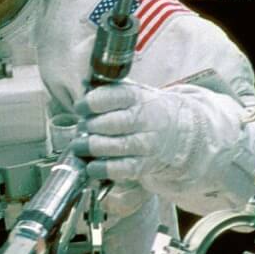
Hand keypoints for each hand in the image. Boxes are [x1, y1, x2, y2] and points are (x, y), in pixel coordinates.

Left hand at [73, 81, 201, 182]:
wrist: (176, 132)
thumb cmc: (143, 110)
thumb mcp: (131, 92)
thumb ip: (107, 90)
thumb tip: (83, 84)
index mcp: (137, 98)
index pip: (115, 97)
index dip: (92, 103)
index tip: (80, 107)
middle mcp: (144, 121)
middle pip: (112, 123)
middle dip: (90, 126)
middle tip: (80, 128)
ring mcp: (145, 144)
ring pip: (116, 147)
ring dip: (92, 147)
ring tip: (79, 146)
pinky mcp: (143, 165)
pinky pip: (121, 169)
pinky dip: (102, 169)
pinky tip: (91, 166)